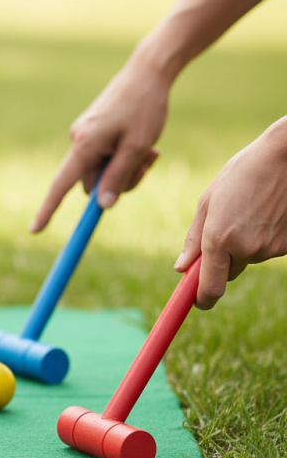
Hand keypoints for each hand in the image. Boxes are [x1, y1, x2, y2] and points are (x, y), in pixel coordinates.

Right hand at [29, 53, 165, 231]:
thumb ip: (119, 176)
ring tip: (150, 151)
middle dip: (117, 182)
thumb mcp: (138, 146)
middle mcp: (78, 141)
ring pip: (101, 171)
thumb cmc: (145, 107)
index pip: (60, 186)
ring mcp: (84, 135)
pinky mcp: (93, 131)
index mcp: (85, 145)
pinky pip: (104, 156)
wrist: (148, 71)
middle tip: (147, 165)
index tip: (34, 230)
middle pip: (91, 183)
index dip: (47, 210)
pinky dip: (122, 156)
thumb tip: (102, 205)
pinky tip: (144, 143)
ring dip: (125, 169)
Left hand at [175, 118, 286, 308]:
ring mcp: (270, 249)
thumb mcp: (208, 201)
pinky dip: (265, 237)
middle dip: (222, 260)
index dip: (201, 299)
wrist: (286, 156)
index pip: (209, 289)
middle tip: (225, 228)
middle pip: (227, 272)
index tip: (196, 301)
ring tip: (249, 210)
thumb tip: (181, 268)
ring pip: (248, 259)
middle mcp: (245, 249)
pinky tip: (268, 212)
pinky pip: (268, 250)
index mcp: (218, 239)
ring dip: (245, 244)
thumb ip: (193, 239)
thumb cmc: (242, 174)